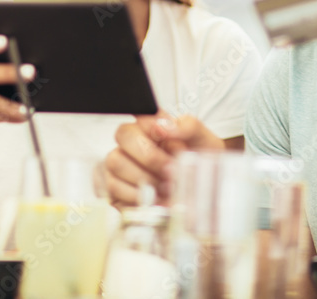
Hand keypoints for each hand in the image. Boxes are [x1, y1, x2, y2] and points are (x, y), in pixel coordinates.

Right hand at [104, 113, 223, 206]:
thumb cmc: (199, 161)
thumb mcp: (202, 141)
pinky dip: (135, 196)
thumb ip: (188, 127)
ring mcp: (121, 164)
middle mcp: (132, 142)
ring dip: (143, 178)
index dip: (152, 128)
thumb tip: (164, 127)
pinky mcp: (116, 189)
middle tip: (171, 171)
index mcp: (153, 125)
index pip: (140, 117)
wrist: (202, 191)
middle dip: (150, 157)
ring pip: (115, 163)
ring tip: (166, 188)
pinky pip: (113, 188)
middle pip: (124, 136)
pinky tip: (153, 200)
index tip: (172, 143)